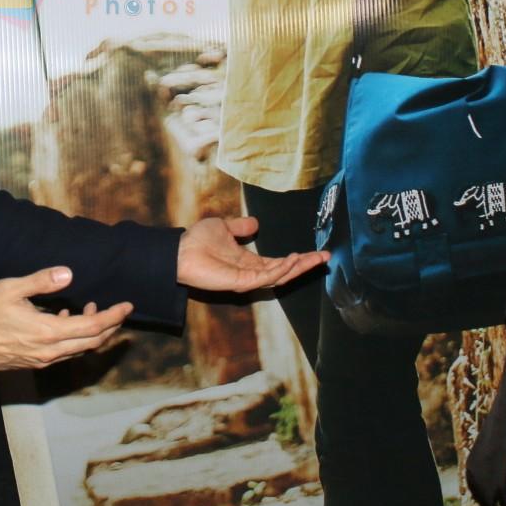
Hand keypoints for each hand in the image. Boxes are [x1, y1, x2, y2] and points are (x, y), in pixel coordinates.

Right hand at [0, 267, 131, 370]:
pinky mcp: (32, 362)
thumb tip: (68, 274)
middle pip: (92, 342)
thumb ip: (41, 281)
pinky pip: (63, 352)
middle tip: (119, 311)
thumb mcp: (11, 288)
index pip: (93, 326)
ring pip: (78, 349)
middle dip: (110, 326)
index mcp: (49, 332)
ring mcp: (41, 360)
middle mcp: (50, 351)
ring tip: (90, 310)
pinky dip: (73, 338)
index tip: (127, 305)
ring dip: (92, 333)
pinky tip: (63, 319)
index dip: (114, 316)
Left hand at [175, 216, 328, 294]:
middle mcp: (251, 272)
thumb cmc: (197, 241)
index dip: (298, 258)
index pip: (280, 262)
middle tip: (326, 256)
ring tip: (315, 258)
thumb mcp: (224, 227)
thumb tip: (256, 224)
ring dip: (298, 267)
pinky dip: (280, 270)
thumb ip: (241, 227)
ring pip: (280, 276)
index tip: (317, 252)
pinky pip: (265, 278)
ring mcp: (247, 279)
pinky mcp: (240, 282)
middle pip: (285, 271)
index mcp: (249, 262)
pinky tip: (292, 259)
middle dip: (306, 265)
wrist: (178, 251)